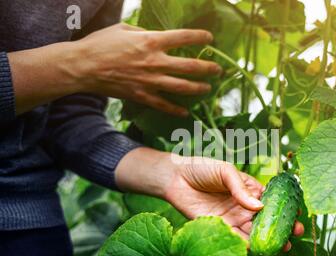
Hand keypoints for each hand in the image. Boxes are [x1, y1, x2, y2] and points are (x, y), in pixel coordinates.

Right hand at [8, 24, 220, 115]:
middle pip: (190, 66)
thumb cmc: (101, 44)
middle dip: (208, 68)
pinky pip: (163, 105)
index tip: (210, 39)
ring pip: (182, 87)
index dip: (200, 37)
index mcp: (151, 41)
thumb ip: (144, 31)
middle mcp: (155, 62)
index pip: (183, 38)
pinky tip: (186, 112)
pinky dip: (175, 110)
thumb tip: (156, 35)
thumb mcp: (124, 29)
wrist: (83, 67)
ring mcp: (150, 81)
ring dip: (198, 88)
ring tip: (208, 89)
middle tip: (218, 70)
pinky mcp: (141, 96)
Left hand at [115, 148, 303, 248]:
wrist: (176, 178)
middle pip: (267, 220)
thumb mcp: (225, 171)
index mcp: (250, 190)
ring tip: (281, 245)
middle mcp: (245, 207)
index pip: (272, 200)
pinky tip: (255, 247)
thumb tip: (258, 206)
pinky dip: (246, 244)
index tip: (298, 213)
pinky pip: (235, 238)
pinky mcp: (220, 228)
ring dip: (267, 240)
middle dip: (282, 227)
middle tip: (295, 233)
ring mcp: (234, 219)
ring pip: (254, 232)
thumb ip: (241, 188)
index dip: (286, 207)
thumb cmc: (202, 168)